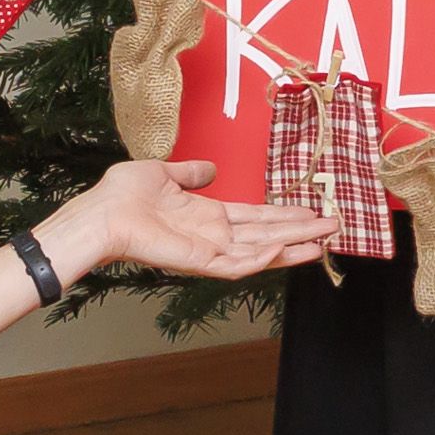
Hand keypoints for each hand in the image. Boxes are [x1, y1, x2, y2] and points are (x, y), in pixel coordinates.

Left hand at [57, 155, 330, 282]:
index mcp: (206, 215)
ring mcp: (208, 251)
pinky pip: (236, 266)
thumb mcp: (162, 172)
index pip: (254, 217)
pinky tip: (283, 249)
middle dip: (300, 230)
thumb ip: (189, 172)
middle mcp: (213, 235)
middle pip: (267, 234)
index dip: (283, 214)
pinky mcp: (198, 262)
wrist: (100, 214)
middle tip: (333, 224)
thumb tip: (209, 168)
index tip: (311, 209)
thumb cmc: (122, 195)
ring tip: (323, 240)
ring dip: (292, 246)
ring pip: (261, 252)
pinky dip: (261, 259)